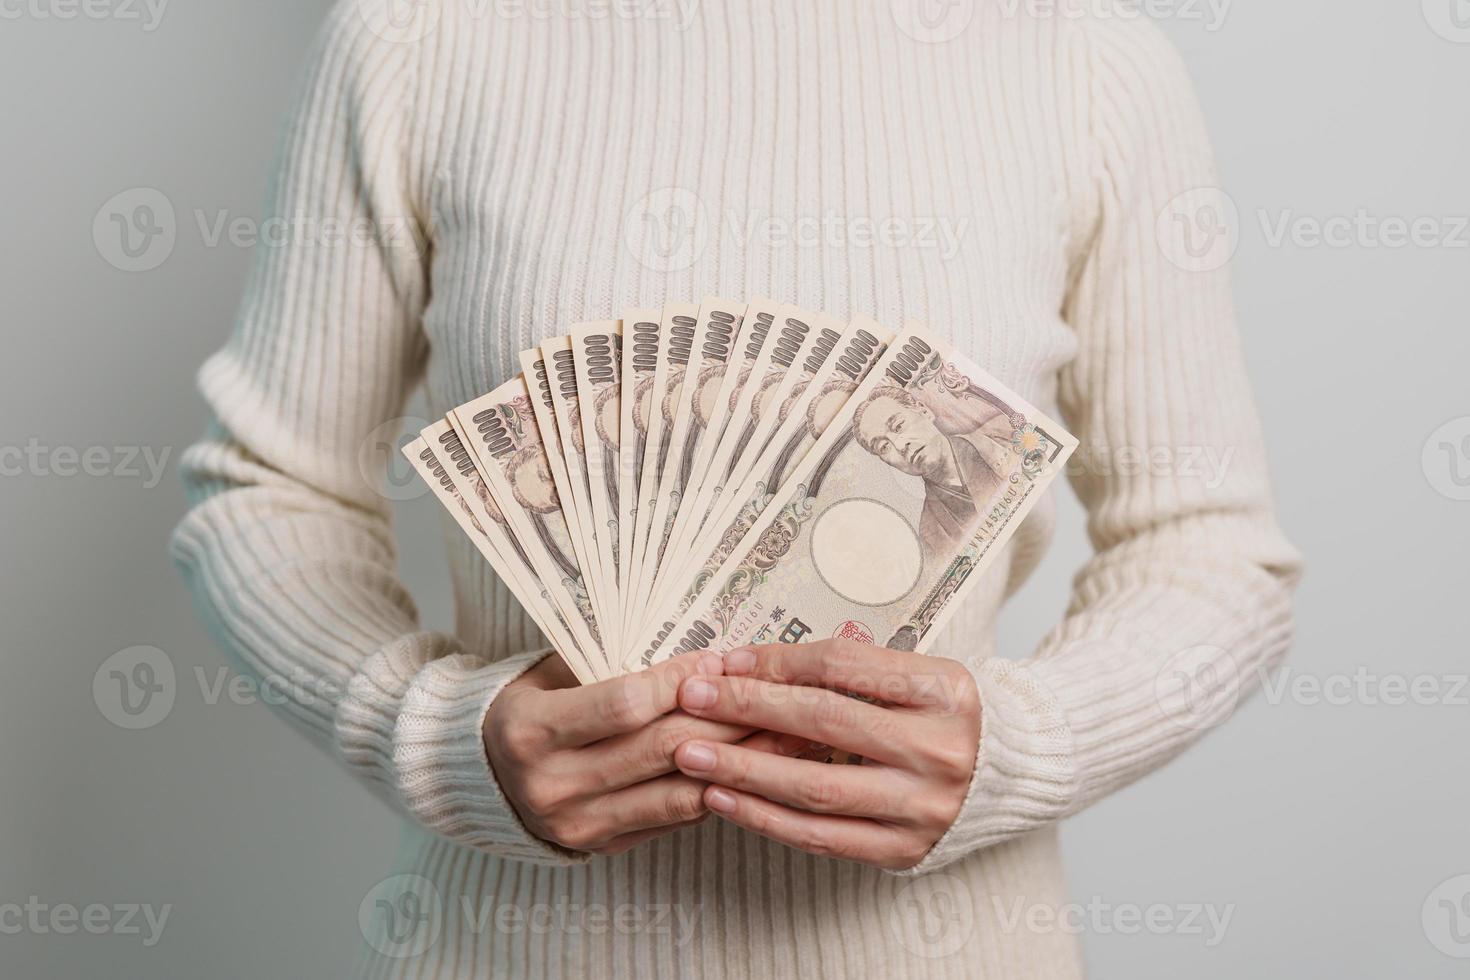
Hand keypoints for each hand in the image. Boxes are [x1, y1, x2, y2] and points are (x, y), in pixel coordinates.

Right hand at [484, 651, 811, 855]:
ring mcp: (579, 823)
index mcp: (531, 731)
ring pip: (676, 791)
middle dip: (725, 718)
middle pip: (660, 749)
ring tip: (782, 734)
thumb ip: (613, 663)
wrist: (485, 773)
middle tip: (773, 694)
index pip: (623, 705)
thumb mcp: (552, 671)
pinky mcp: (603, 846)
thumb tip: (703, 660)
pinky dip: (715, 788)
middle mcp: (551, 785)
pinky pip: (673, 818)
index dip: (678, 681)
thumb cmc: (531, 704)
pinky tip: (751, 766)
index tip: (718, 660)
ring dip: (736, 760)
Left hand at [672, 640, 980, 870]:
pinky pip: (821, 836)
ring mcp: (925, 805)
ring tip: (691, 754)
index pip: (842, 665)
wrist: (1006, 775)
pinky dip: (765, 817)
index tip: (726, 662)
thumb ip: (840, 669)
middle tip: (692, 699)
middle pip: (824, 721)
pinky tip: (724, 798)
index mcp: (944, 689)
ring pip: (816, 787)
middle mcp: (940, 748)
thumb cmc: (941, 716)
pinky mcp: (905, 849)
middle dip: (747, 708)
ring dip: (743, 768)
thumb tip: (742, 666)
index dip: (777, 662)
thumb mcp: (911, 674)